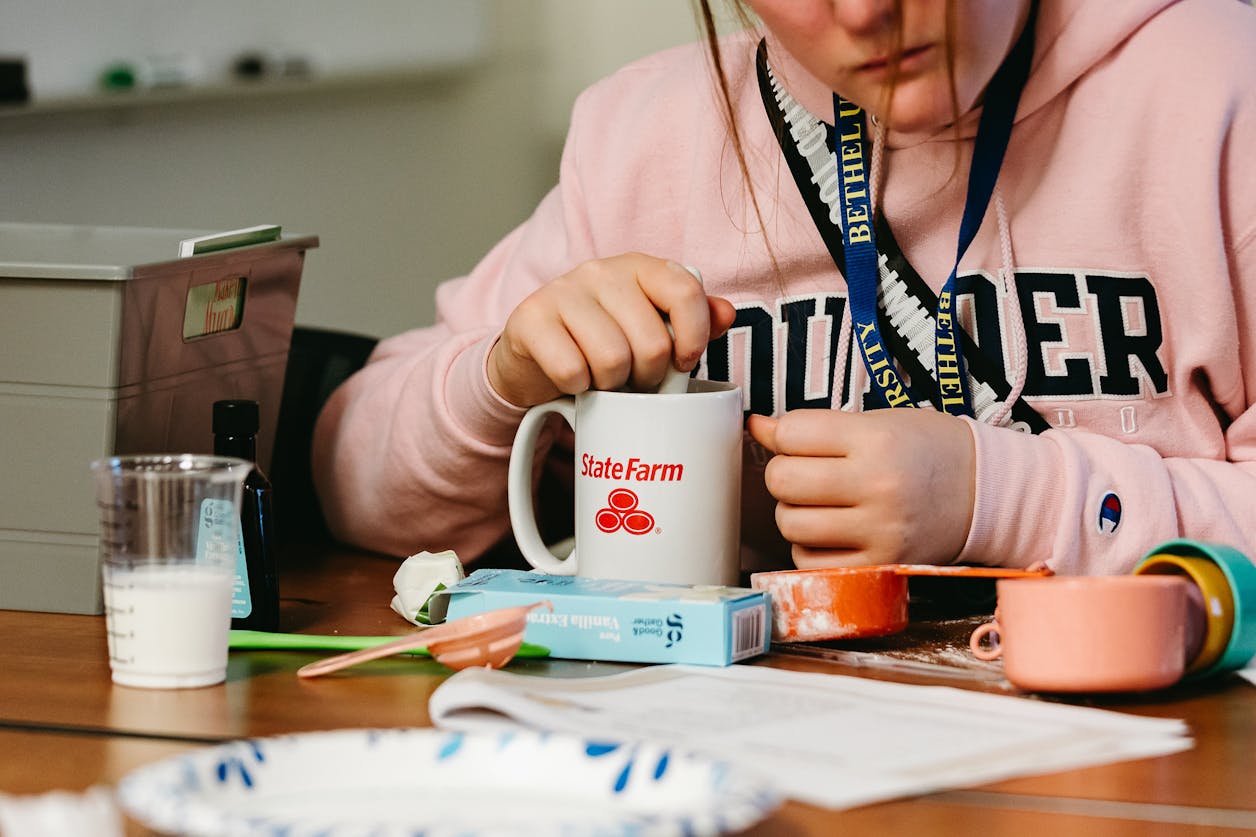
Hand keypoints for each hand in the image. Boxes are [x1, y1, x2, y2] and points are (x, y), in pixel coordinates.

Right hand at [488, 254, 735, 406]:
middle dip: (648, 376)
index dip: (693, 337)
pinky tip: (574, 379)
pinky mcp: (529, 319)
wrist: (534, 356)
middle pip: (652, 343)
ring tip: (605, 380)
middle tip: (634, 379)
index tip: (684, 362)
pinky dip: (577, 388)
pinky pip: (572, 370)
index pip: (685, 292)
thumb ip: (694, 321)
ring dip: (612, 385)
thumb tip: (726, 313)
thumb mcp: (651, 329)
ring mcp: (561, 291)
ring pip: (612, 360)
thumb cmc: (603, 342)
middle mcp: (600, 271)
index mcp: (639, 267)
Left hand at [746, 408, 975, 567]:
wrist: (985, 492)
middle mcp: (878, 484)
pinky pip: (811, 562)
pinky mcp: (881, 564)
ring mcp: (880, 530)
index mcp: (876, 438)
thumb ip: (814, 427)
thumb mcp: (877, 423)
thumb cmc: (926, 450)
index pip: (792, 433)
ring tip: (820, 504)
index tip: (799, 441)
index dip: (784, 436)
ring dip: (793, 513)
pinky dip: (809, 548)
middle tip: (806, 473)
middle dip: (783, 475)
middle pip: (783, 480)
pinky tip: (831, 533)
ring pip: (790, 524)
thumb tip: (756, 427)